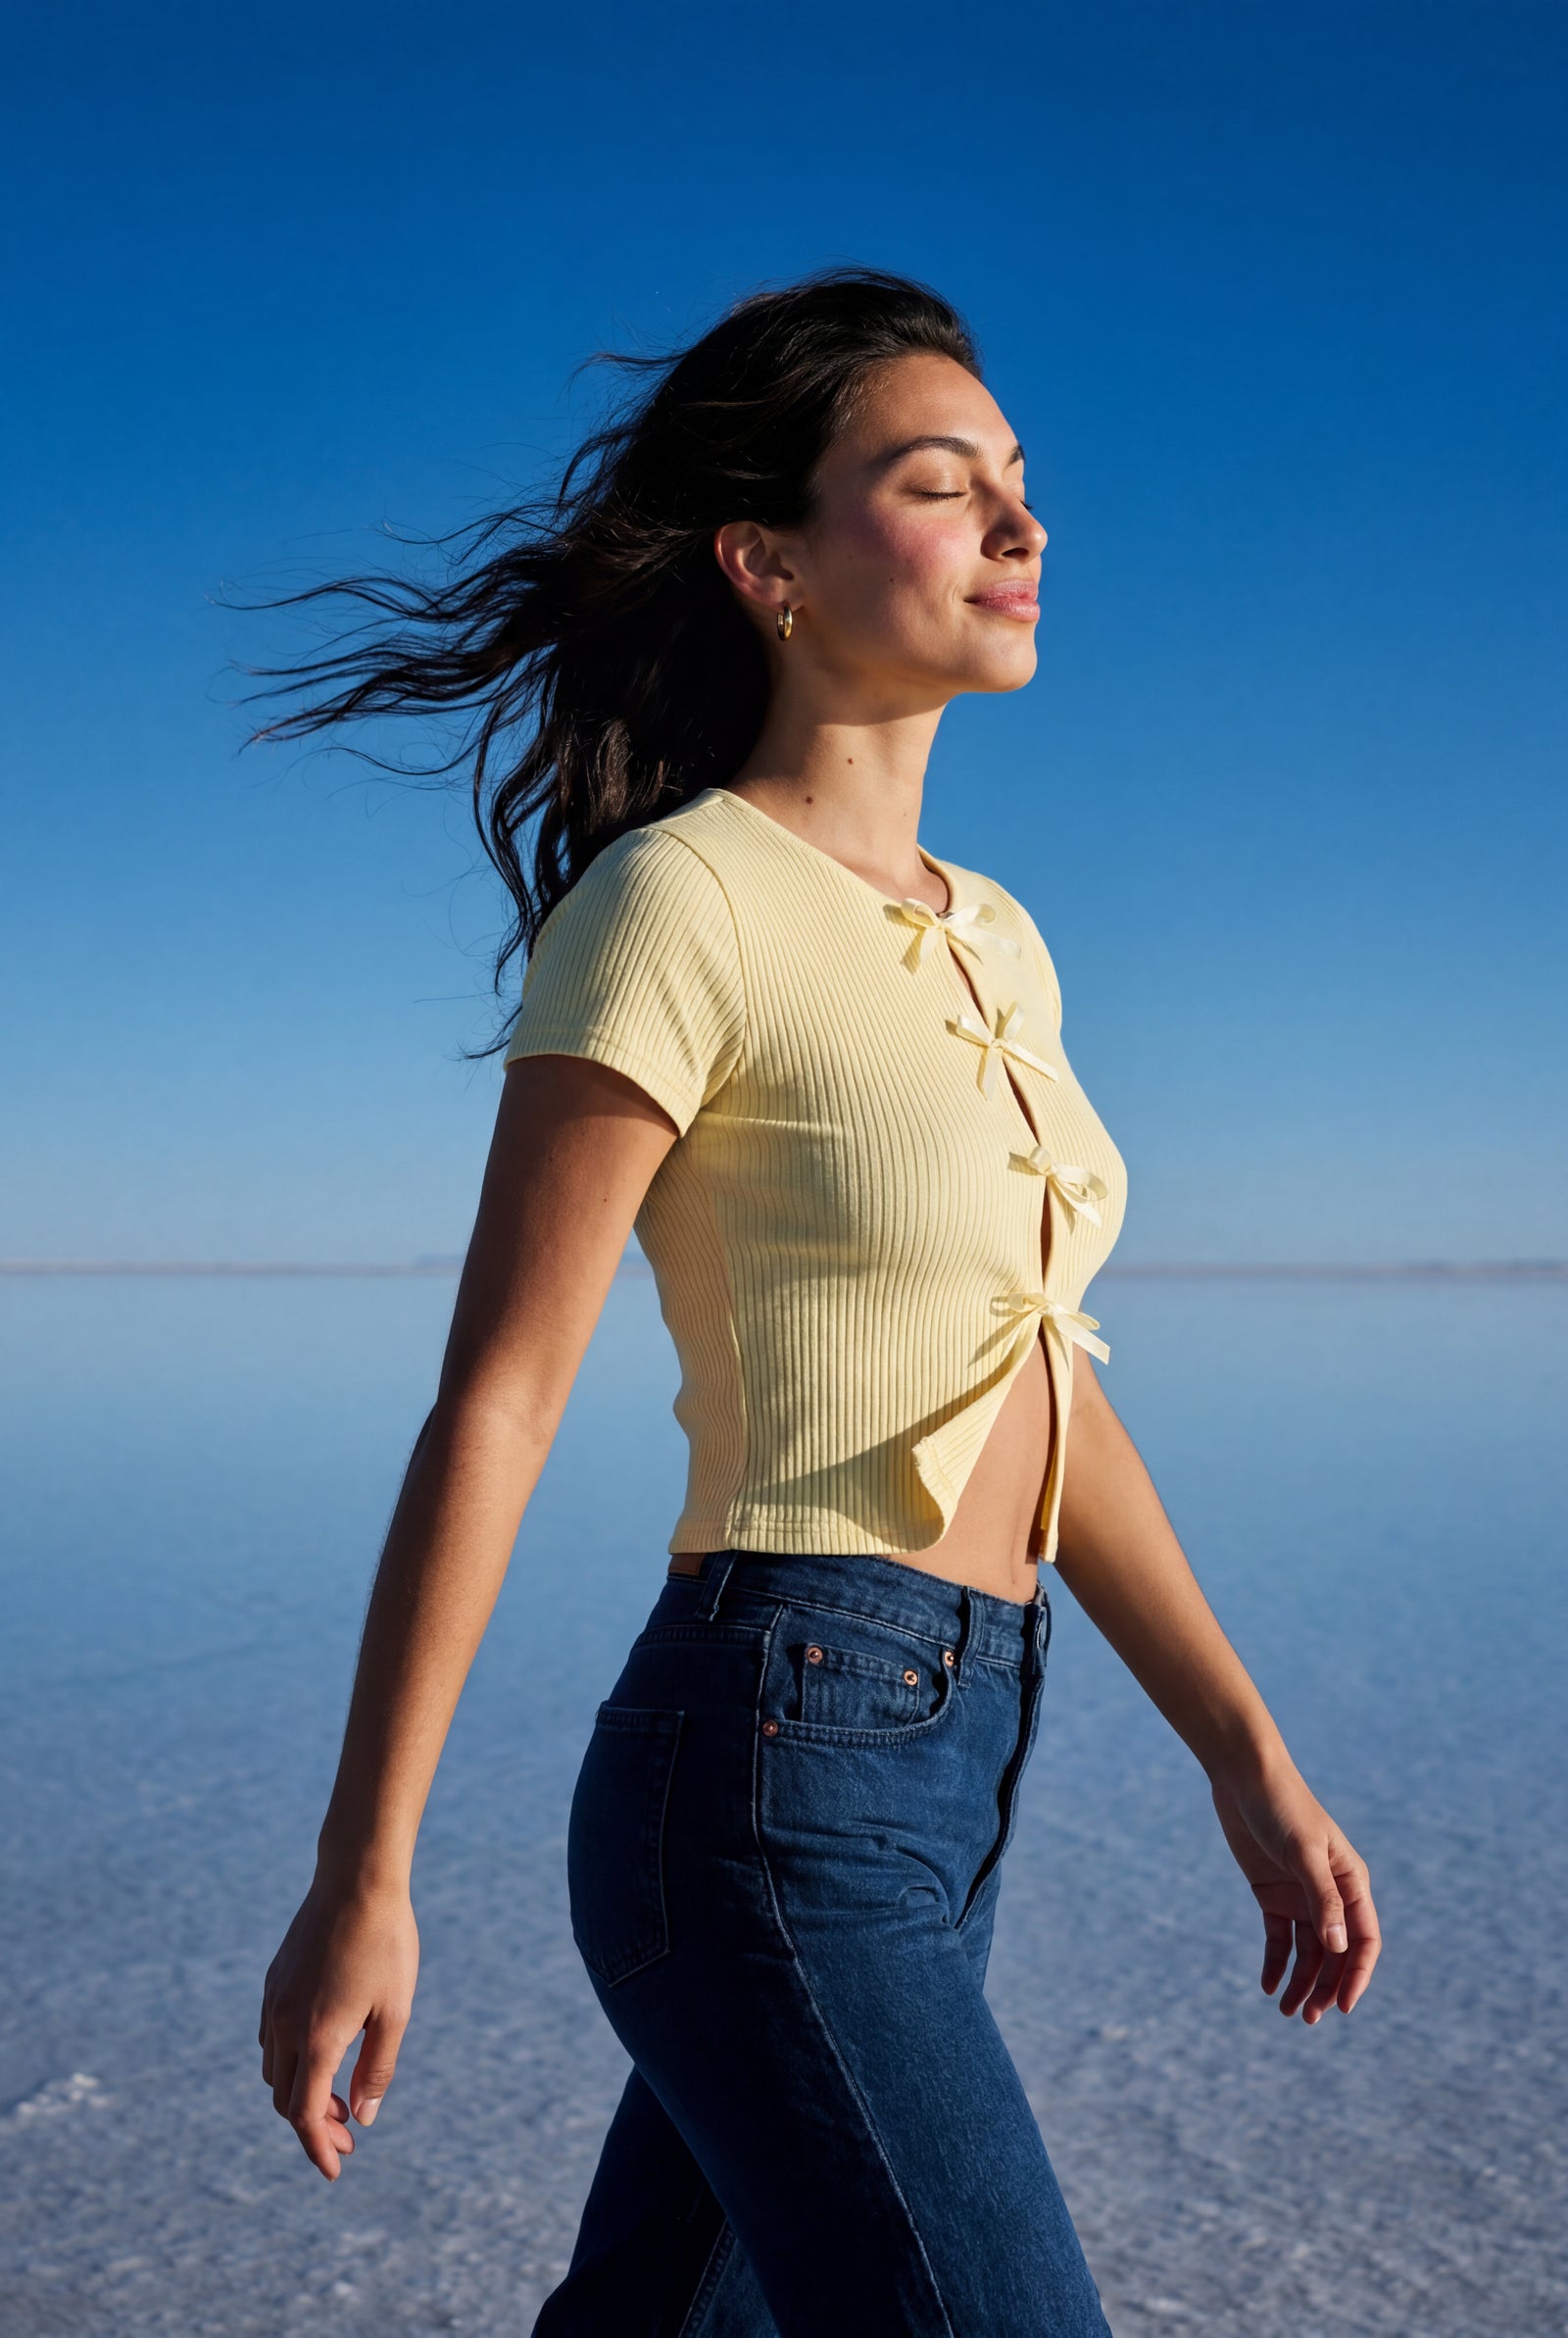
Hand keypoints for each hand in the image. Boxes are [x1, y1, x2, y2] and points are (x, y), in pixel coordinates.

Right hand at [258, 1873, 419, 2177]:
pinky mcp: (274, 1981)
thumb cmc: (386, 1943)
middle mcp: (285, 2024)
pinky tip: (321, 2055)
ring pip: (275, 2070)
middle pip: (285, 2098)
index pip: (305, 2115)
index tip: (336, 2171)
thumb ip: (378, 2068)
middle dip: (313, 2127)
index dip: (319, 2149)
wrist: (357, 1879)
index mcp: (317, 2038)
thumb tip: (364, 2117)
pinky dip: (290, 2062)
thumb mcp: (395, 2010)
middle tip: (349, 2137)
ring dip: (300, 2094)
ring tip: (339, 2099)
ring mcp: (274, 2001)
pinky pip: (271, 2038)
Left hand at [1210, 1766, 1379, 2022]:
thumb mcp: (1303, 1852)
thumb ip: (1322, 1899)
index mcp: (1351, 1882)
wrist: (1244, 1776)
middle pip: (1335, 1953)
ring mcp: (1300, 1895)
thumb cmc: (1282, 1806)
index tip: (1343, 2006)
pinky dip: (1276, 1963)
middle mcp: (1330, 1894)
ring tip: (1288, 2012)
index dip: (1357, 1975)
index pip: (1363, 1939)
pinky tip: (1269, 1986)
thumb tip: (1338, 1947)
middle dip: (1325, 1987)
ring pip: (1307, 1951)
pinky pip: (1279, 1938)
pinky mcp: (1272, 1893)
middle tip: (1309, 2018)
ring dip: (1301, 1982)